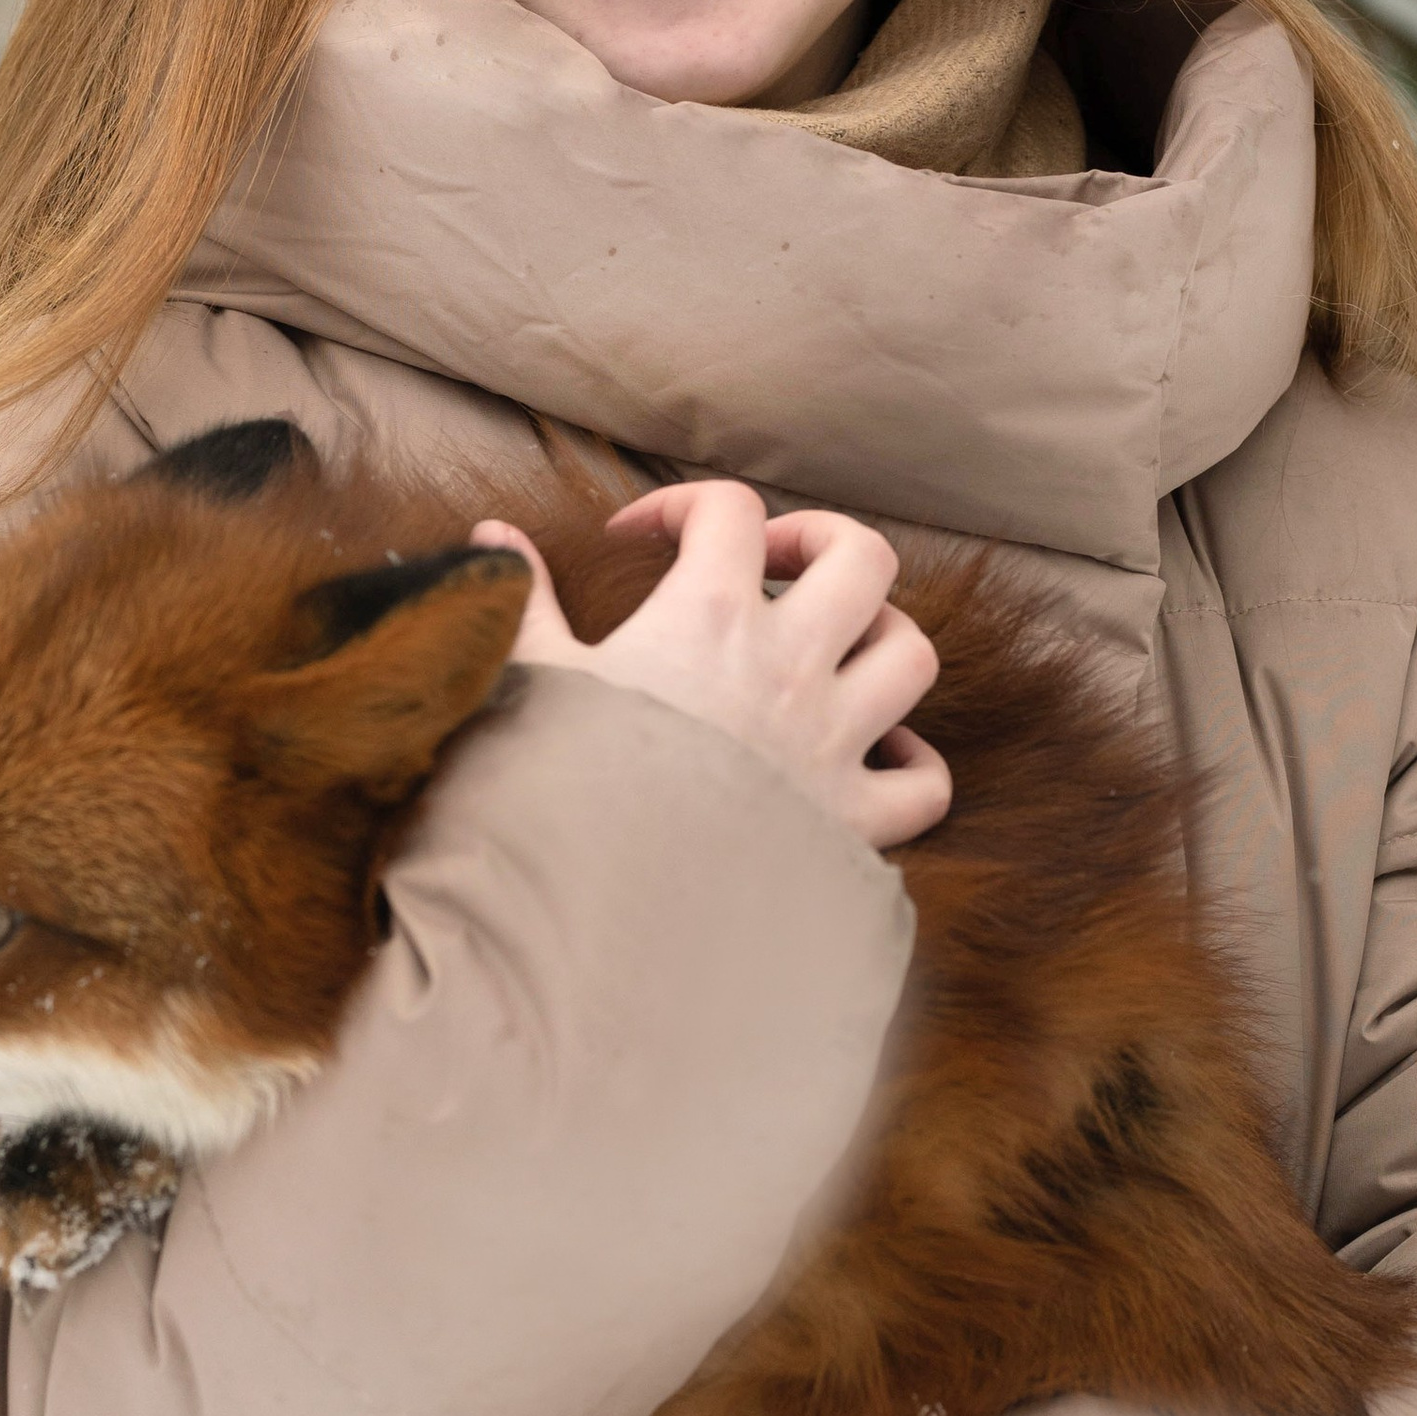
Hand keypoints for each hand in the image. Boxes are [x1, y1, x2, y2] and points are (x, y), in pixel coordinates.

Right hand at [468, 478, 950, 850]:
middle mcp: (789, 669)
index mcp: (709, 619)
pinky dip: (911, 764)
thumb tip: (492, 537)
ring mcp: (832, 744)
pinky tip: (872, 757)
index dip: (683, 504)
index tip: (636, 541)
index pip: (729, 510)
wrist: (599, 911)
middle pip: (863, 558)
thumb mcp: (530, 682)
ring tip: (829, 647)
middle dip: (822, 542)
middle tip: (768, 567)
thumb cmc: (557, 792)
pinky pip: (924, 785)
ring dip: (880, 636)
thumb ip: (523, 602)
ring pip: (911, 654)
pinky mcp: (852, 824)